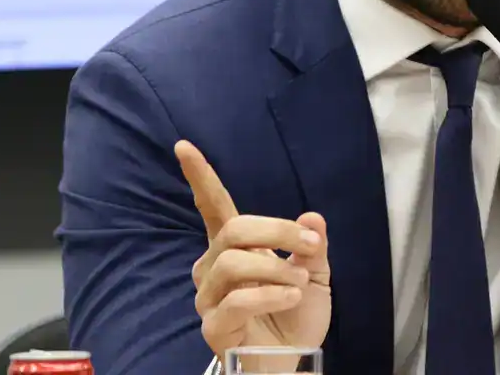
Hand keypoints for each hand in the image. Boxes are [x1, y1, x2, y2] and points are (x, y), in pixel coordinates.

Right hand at [175, 140, 331, 369]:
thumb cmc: (296, 316)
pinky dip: (271, 295)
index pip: (213, 207)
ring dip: (276, 269)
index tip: (184, 147)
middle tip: (308, 246)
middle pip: (234, 229)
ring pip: (235, 262)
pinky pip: (238, 300)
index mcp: (236, 247)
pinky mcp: (213, 327)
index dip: (200, 177)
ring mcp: (210, 298)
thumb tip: (311, 218)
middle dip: (277, 231)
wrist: (292, 361)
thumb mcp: (314, 275)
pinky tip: (290, 299)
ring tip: (298, 285)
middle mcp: (214, 268)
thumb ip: (311, 246)